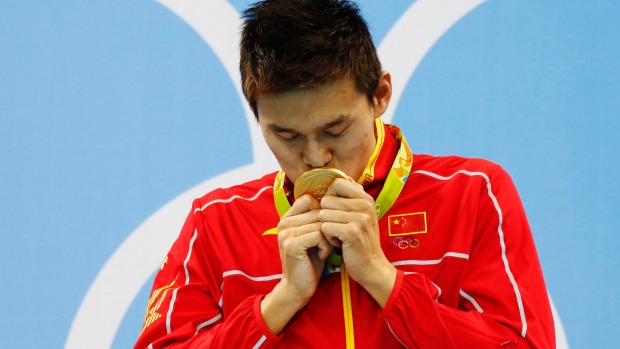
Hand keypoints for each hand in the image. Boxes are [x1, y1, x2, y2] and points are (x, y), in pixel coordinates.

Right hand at [261, 194, 332, 333]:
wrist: (298, 288)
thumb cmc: (310, 261)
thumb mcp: (313, 237)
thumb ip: (317, 220)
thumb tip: (335, 201)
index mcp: (287, 218)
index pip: (308, 199)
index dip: (323, 211)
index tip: (327, 228)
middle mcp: (284, 223)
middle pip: (317, 211)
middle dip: (329, 227)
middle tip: (329, 243)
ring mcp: (286, 233)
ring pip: (320, 223)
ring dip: (328, 238)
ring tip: (324, 250)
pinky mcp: (292, 244)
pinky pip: (319, 235)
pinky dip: (325, 246)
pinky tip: (320, 256)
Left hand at [319, 178, 396, 306]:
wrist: (372, 267)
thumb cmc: (361, 240)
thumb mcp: (360, 215)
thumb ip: (350, 198)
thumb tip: (337, 178)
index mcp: (365, 198)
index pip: (337, 183)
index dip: (329, 196)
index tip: (334, 210)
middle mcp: (364, 205)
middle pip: (326, 199)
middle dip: (326, 215)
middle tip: (338, 228)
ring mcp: (359, 218)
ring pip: (323, 214)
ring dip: (326, 228)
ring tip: (338, 236)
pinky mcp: (351, 232)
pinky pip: (325, 227)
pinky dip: (327, 237)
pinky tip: (338, 243)